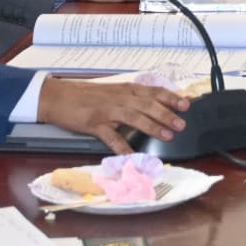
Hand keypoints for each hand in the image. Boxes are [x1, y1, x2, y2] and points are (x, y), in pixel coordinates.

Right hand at [37, 77, 189, 154]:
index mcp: (126, 89)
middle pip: (148, 104)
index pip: (154, 91)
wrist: (58, 96)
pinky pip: (111, 137)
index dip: (172, 97)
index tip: (187, 104)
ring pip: (134, 117)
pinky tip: (132, 156)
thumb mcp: (114, 91)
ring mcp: (107, 110)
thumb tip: (153, 105)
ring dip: (152, 126)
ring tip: (167, 135)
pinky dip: (123, 147)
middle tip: (182, 124)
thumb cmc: (87, 95)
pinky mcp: (94, 124)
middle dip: (167, 114)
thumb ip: (132, 97)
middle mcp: (120, 98)